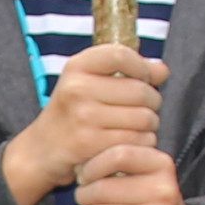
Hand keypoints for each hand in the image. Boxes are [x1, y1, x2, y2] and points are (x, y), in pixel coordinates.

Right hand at [1, 41, 165, 204]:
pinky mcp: (90, 144)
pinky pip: (136, 140)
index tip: (144, 78)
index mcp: (77, 67)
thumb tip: (163, 71)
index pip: (121, 55)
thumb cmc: (73, 113)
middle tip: (144, 110)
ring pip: (143, 118)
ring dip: (150, 126)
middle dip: (152, 103)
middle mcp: (77, 89)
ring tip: (138, 127)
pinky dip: (142, 143)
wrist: (41, 149)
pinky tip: (132, 143)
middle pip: (140, 91)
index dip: (142, 67)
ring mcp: (83, 117)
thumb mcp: (90, 83)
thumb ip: (127, 72)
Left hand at [71, 144, 194, 204]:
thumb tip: (78, 168)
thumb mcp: (145, 173)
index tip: (84, 176)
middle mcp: (163, 189)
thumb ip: (118, 163)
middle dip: (83, 195)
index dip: (92, 166)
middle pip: (102, 189)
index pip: (118, 155)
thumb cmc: (150, 201)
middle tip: (83, 199)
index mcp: (161, 164)